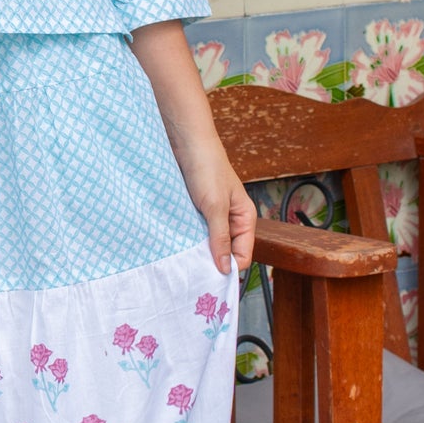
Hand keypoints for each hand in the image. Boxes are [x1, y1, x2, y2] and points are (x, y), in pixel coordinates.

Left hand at [173, 135, 256, 277]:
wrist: (187, 143)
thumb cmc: (206, 169)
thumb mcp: (215, 206)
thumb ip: (220, 238)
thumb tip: (225, 269)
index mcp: (245, 218)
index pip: (243, 255)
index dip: (230, 268)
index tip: (211, 279)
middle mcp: (231, 220)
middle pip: (227, 252)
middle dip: (213, 262)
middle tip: (194, 274)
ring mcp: (214, 216)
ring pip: (210, 243)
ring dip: (199, 251)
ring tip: (185, 262)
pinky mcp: (197, 211)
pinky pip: (196, 232)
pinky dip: (190, 239)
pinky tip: (179, 246)